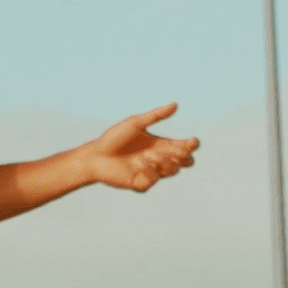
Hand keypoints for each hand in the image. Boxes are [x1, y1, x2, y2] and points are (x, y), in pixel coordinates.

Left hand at [79, 103, 198, 192]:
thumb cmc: (114, 138)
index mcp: (160, 145)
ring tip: (148, 154)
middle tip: (176, 150)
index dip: (191, 145)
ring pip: (172, 171)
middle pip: (184, 162)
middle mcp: (159, 159)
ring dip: (164, 161)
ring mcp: (151, 172)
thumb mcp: (136, 123)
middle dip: (184, 156)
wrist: (95, 156)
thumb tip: (175, 104)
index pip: (183, 147)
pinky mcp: (141, 183)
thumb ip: (156, 115)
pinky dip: (148, 170)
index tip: (192, 141)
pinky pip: (154, 179)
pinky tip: (137, 164)